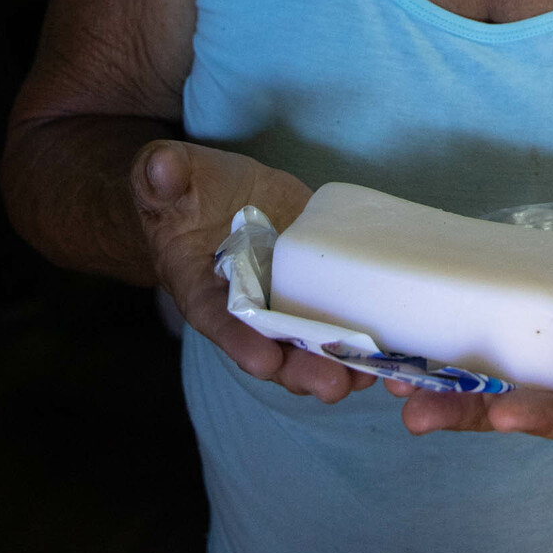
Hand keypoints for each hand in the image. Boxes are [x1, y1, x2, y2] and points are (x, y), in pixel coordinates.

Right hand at [130, 139, 376, 402]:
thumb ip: (163, 176)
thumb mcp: (165, 179)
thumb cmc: (181, 192)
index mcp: (202, 288)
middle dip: (302, 368)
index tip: (264, 361)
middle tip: (333, 385)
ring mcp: (283, 297)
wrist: (210, 195)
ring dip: (338, 362)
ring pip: (308, 341)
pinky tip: (391, 344)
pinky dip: (360, 332)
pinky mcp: (314, 279)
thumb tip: (161, 168)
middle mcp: (245, 305)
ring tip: (368, 375)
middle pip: (272, 347)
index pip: (218, 320)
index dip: (240, 342)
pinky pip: (336, 310)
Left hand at [391, 204, 552, 438]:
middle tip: (417, 412)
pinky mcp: (525, 324)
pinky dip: (449, 346)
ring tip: (395, 383)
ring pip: (492, 381)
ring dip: (444, 386)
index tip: (503, 414)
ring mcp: (547, 355)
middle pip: (520, 407)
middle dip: (467, 413)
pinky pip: (486, 342)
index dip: (541, 416)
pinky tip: (408, 340)